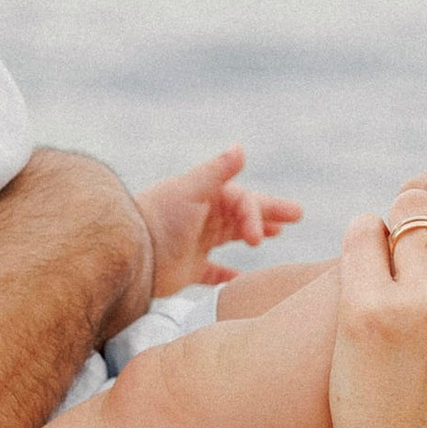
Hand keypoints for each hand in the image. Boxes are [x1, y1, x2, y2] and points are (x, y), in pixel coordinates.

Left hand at [134, 146, 304, 297]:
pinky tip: (240, 280)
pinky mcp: (188, 269)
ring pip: (230, 236)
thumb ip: (217, 171)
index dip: (257, 214)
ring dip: (250, 233)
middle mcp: (202, 216)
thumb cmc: (159, 219)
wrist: (129, 254)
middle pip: (242, 213)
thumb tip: (241, 147)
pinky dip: (227, 276)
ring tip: (272, 235)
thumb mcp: (190, 190)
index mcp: (205, 196)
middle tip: (297, 215)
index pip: (242, 200)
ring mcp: (196, 242)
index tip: (259, 237)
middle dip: (269, 213)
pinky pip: (212, 272)